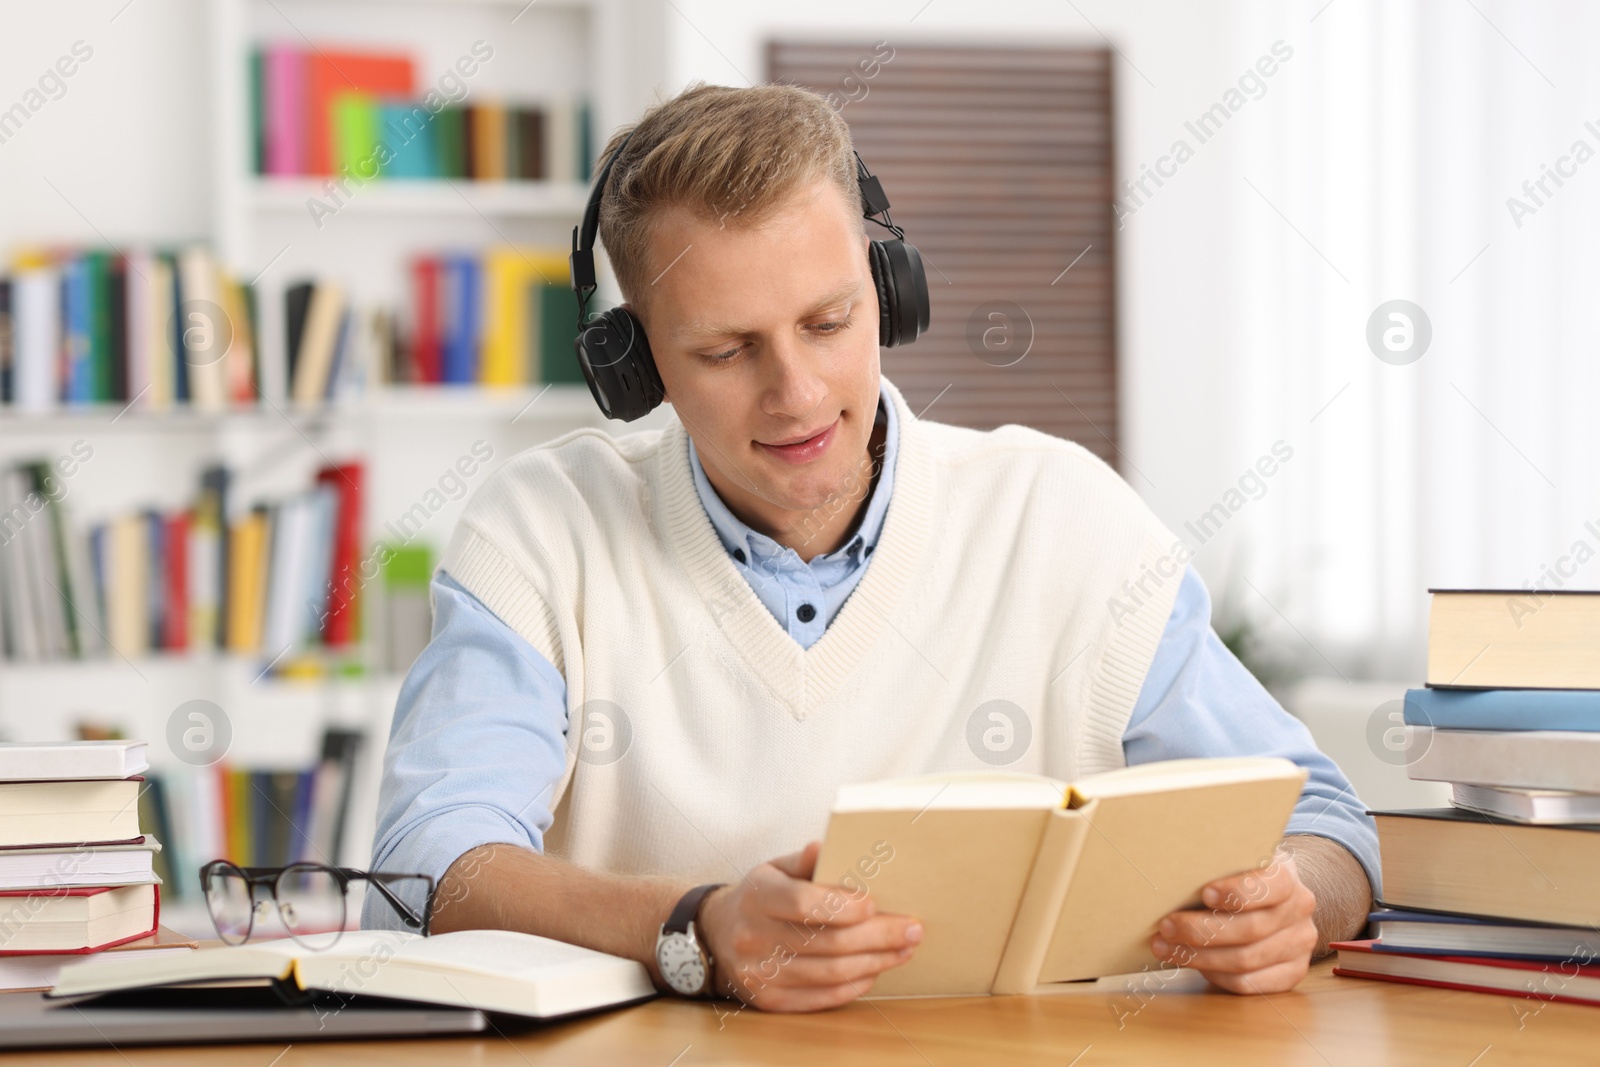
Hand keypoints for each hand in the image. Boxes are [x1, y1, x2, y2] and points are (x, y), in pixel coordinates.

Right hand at [696, 841, 921, 1011]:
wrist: (716, 936)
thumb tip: (827, 847)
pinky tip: (876, 970)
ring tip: (904, 950)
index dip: (843, 906)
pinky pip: (822, 997)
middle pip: (827, 942)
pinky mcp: (770, 1000)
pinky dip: (855, 985)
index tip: (875, 904)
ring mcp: (761, 974)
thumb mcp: (773, 868)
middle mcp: (755, 938)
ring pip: (829, 973)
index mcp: (758, 898)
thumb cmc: (759, 897)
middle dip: (878, 936)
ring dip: (875, 962)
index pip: (804, 903)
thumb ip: (804, 861)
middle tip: (912, 929)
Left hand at [1149, 850, 1317, 993]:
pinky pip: (1248, 983)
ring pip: (1245, 960)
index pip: (1270, 886)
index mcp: (1287, 877)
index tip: (1204, 893)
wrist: (1269, 899)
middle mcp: (1299, 911)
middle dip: (1201, 930)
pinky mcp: (1291, 972)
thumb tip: (1171, 878)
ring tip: (1165, 947)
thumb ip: (1214, 867)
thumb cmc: (1237, 878)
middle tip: (1166, 927)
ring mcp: (1299, 945)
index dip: (1238, 893)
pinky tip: (1191, 963)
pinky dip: (1214, 975)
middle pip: (1250, 929)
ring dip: (1199, 956)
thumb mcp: (1231, 863)